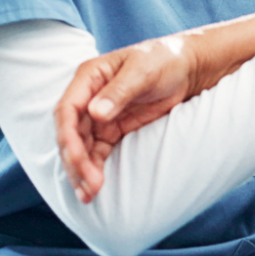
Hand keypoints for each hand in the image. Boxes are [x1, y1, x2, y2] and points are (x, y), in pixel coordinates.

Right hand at [54, 36, 196, 202]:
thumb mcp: (143, 71)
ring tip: (88, 196)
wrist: (186, 68)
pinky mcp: (111, 130)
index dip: (68, 136)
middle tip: (89, 185)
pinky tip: (94, 189)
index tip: (77, 159)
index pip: (67, 110)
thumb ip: (118, 92)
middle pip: (71, 133)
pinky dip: (93, 170)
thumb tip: (95, 114)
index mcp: (88, 77)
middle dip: (76, 161)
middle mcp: (88, 98)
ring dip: (81, 171)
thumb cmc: (164, 59)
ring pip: (81, 148)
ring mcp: (98, 116)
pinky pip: (96, 153)